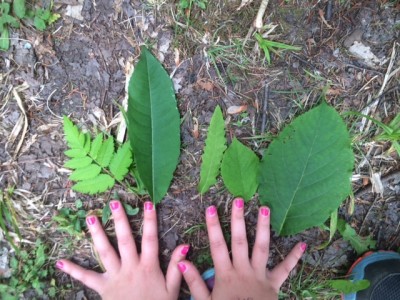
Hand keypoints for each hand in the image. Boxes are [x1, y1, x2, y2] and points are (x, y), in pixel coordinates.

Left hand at [56, 200, 187, 299]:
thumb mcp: (172, 290)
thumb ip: (176, 268)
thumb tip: (184, 245)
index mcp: (148, 267)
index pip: (151, 239)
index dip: (150, 220)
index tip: (148, 203)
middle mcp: (131, 268)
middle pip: (125, 240)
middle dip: (120, 221)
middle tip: (114, 203)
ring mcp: (115, 277)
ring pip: (105, 252)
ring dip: (97, 234)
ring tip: (90, 217)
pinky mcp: (103, 288)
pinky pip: (86, 278)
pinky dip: (73, 270)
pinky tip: (60, 262)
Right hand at [179, 198, 305, 299]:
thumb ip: (194, 282)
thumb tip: (182, 261)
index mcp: (226, 274)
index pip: (217, 246)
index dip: (213, 226)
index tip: (211, 208)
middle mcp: (243, 270)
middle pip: (239, 241)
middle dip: (238, 219)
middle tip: (239, 200)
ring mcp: (260, 275)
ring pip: (261, 248)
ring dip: (263, 228)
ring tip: (265, 209)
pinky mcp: (274, 284)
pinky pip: (285, 269)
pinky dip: (294, 257)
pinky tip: (303, 244)